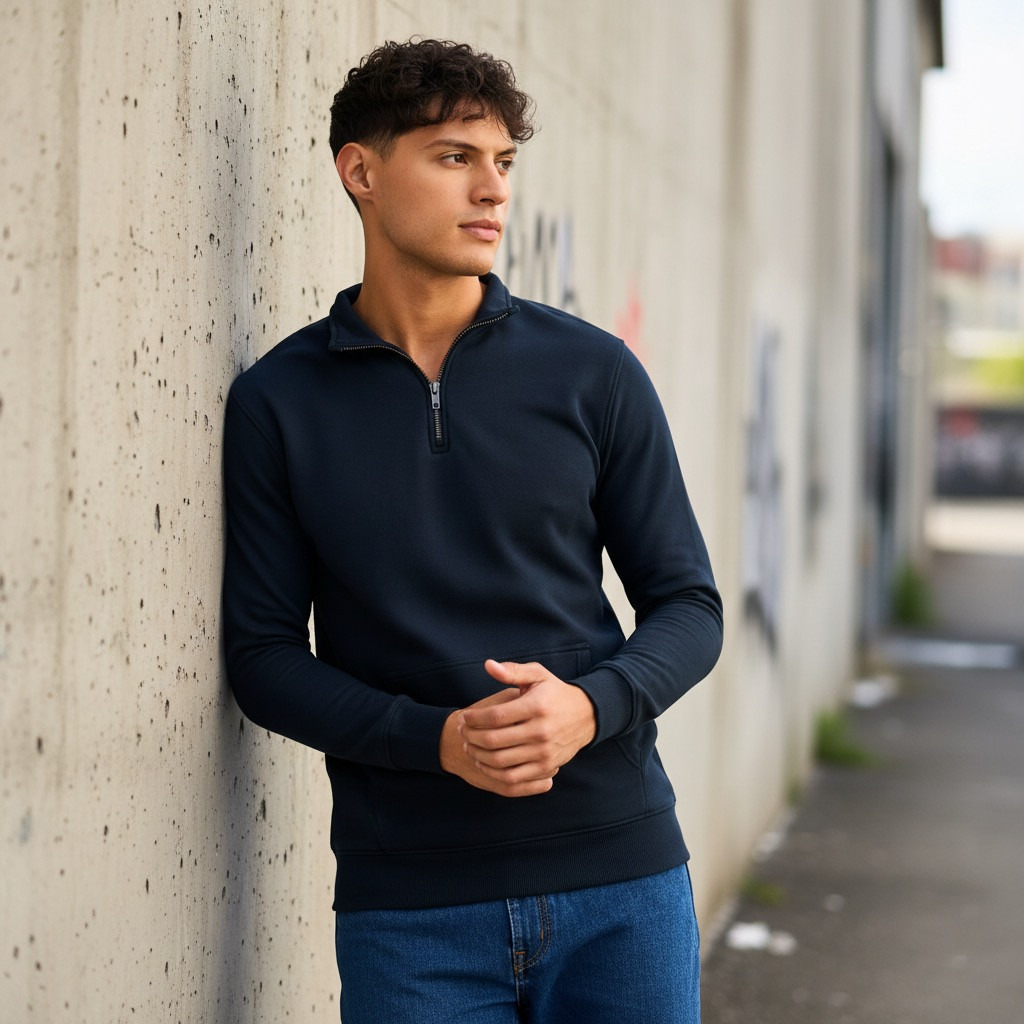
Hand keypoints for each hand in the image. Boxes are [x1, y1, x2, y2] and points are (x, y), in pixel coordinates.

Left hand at [440, 659, 595, 797]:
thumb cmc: (555, 693)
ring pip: (500, 760)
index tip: (464, 716)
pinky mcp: (546, 767)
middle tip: (461, 732)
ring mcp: (544, 752)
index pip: (495, 716)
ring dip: (478, 755)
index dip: (474, 718)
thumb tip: (488, 665)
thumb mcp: (538, 675)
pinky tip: (484, 762)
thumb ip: (512, 671)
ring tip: (469, 746)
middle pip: (494, 740)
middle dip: (471, 737)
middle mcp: (541, 730)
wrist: (586, 716)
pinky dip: (493, 772)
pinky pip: (513, 777)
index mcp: (536, 706)